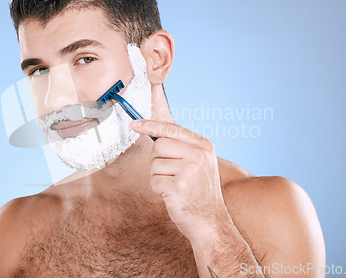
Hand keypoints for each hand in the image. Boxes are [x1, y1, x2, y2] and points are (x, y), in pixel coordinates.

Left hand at [130, 84, 227, 240]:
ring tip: (175, 186)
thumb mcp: (199, 162)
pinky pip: (154, 180)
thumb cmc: (199, 191)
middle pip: (158, 145)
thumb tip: (152, 130)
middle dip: (157, 160)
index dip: (150, 125)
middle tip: (170, 173)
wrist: (210, 221)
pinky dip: (158, 189)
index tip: (134, 124)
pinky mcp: (178, 187)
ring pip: (154, 164)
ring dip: (158, 176)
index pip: (172, 128)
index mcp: (203, 146)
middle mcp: (198, 155)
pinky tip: (172, 195)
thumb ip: (181, 146)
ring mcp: (189, 171)